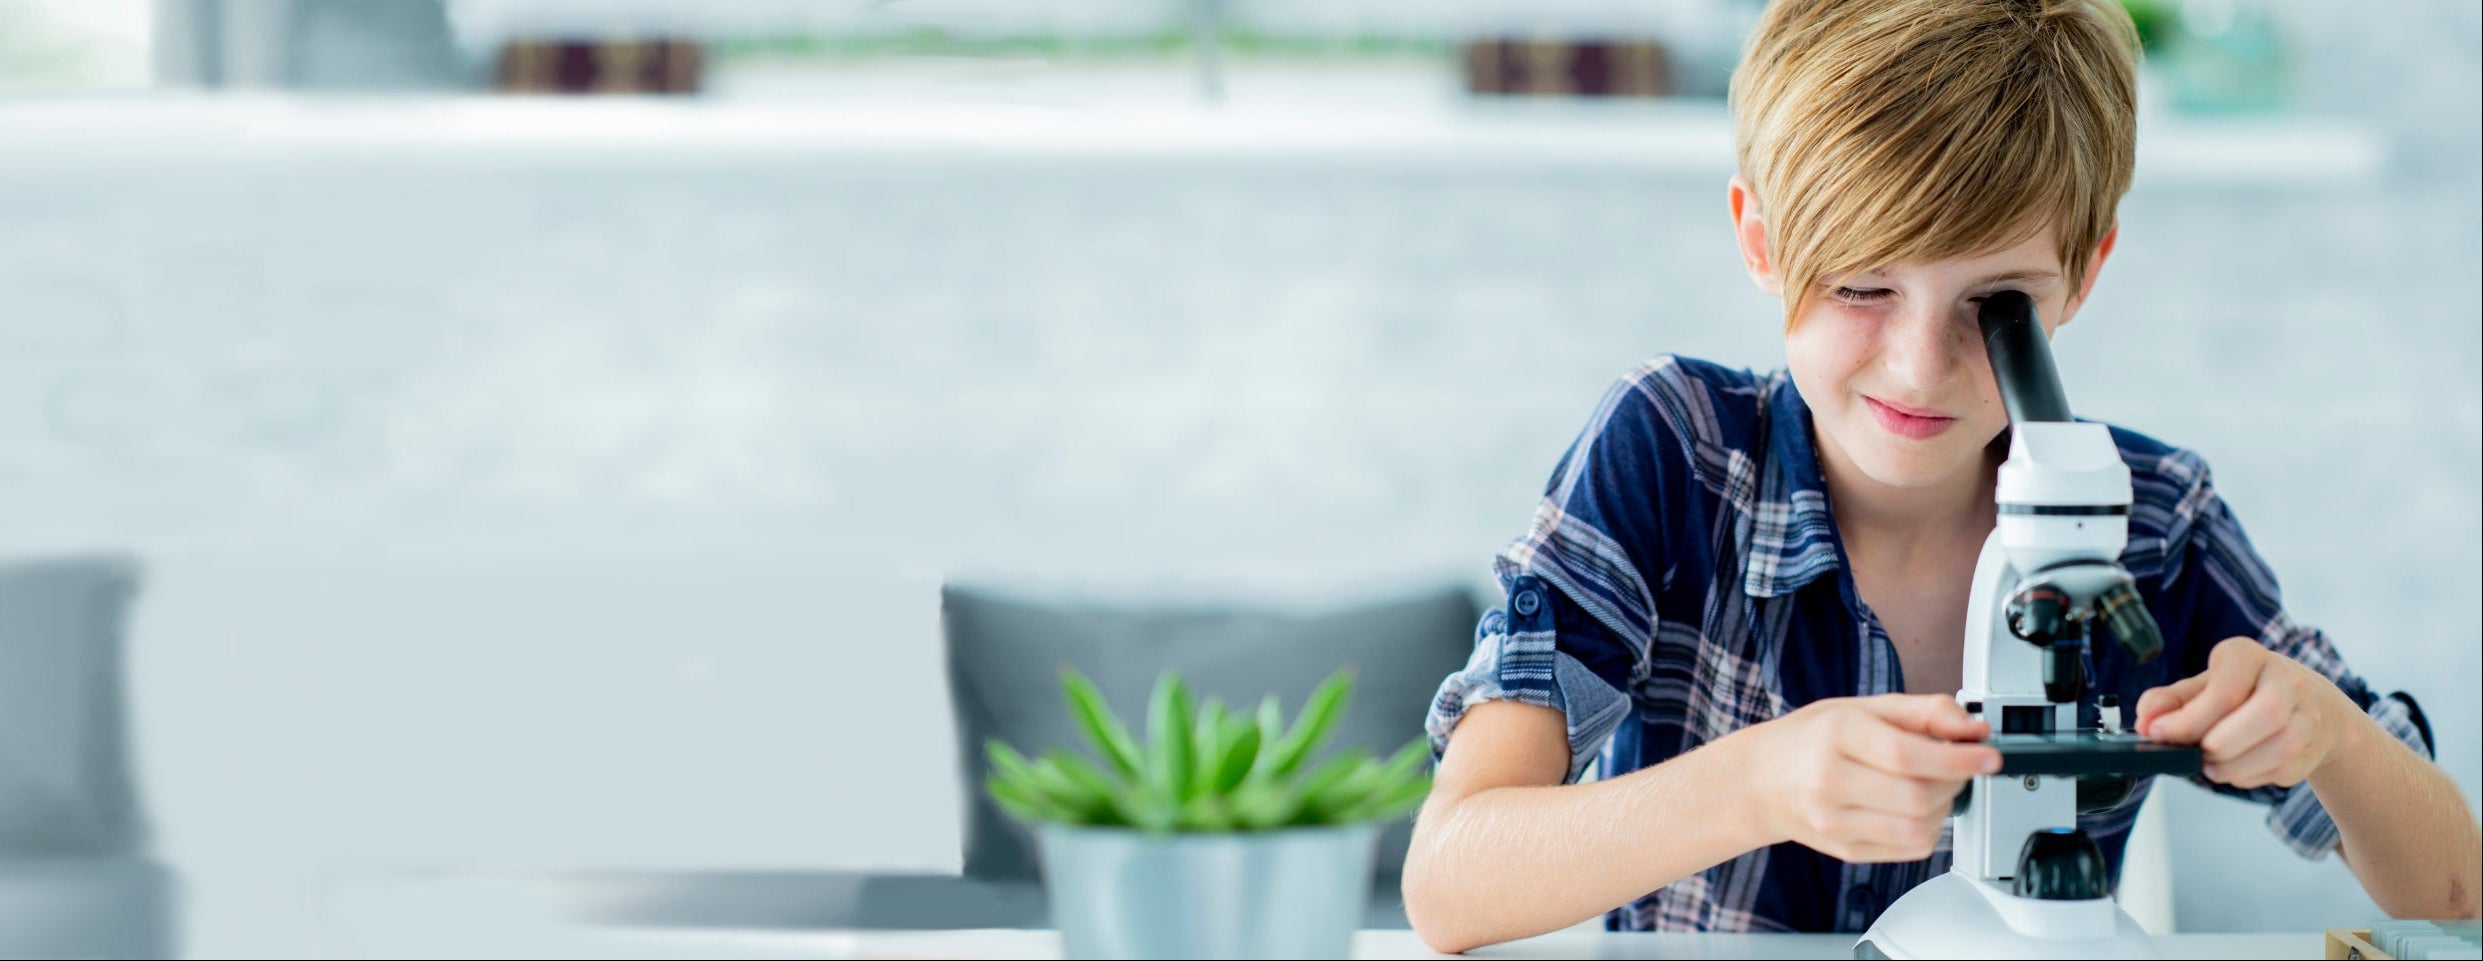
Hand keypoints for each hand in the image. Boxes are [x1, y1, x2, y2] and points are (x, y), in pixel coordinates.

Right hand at [1736, 694, 1998, 862]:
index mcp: (1836, 735)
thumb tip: (1974, 728)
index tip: (1989, 755)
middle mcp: (1830, 781)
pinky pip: (1909, 848)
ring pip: (1918, 828)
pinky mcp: (1846, 850)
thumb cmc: (1812, 739)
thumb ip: (1924, 711)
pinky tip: (1916, 808)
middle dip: (1955, 781)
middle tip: (1958, 765)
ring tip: (1935, 786)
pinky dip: (1928, 828)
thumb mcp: (1864, 707)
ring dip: (1944, 808)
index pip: (1907, 755)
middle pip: (1917, 795)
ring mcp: (1835, 822)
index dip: (1958, 758)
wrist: (1761, 781)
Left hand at [2135, 637, 2361, 788]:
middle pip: (2265, 715)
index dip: (2189, 718)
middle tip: (2193, 755)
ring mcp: (2307, 714)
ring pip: (2280, 747)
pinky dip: (2249, 776)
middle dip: (2220, 744)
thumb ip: (2169, 701)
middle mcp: (2286, 680)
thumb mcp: (2202, 687)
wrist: (2308, 706)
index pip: (2226, 689)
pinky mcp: (2313, 746)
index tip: (2158, 734)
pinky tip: (2236, 768)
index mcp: (2248, 656)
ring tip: (2211, 765)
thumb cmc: (2243, 693)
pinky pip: (2282, 769)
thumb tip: (2144, 720)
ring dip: (2235, 766)